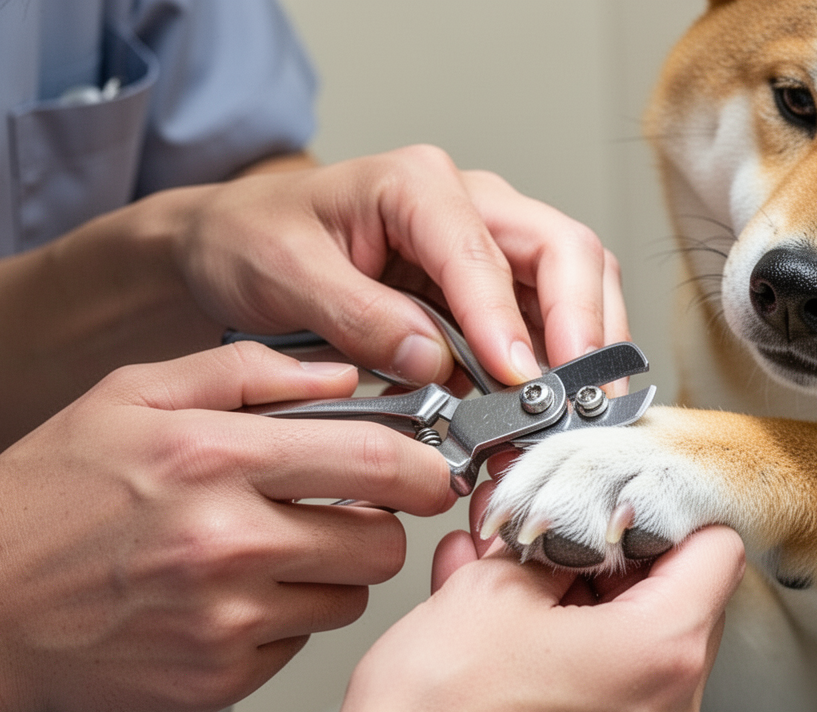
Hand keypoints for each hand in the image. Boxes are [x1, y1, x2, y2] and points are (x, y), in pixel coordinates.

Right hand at [0, 342, 451, 711]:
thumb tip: (343, 373)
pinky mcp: (219, 677)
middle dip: (379, 524)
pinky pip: (301, 646)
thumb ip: (245, 373)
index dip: (425, 466)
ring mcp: (226, 619)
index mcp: (211, 459)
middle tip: (342, 511)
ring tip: (268, 552)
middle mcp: (226, 542)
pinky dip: (282, 622)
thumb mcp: (129, 397)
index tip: (429, 468)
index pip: (377, 461)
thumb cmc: (42, 500)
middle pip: (383, 541)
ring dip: (330, 574)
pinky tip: (230, 598)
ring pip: (349, 598)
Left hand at [171, 146, 628, 386]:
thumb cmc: (251, 240)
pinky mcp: (491, 298)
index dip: (508, 319)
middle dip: (585, 329)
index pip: (486, 250)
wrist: (230, 249)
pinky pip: (548, 330)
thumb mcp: (283, 273)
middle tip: (580, 401)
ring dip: (586, 358)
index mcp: (418, 185)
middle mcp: (472, 207)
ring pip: (576, 291)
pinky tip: (549, 422)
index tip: (520, 379)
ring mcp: (489, 252)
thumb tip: (433, 361)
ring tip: (576, 422)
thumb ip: (357, 314)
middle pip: (567, 255)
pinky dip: (559, 376)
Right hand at [206, 519, 745, 711]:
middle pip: (675, 603)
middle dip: (606, 560)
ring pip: (627, 652)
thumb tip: (549, 528)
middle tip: (547, 535)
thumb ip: (542, 543)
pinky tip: (493, 635)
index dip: (665, 509)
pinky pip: (598, 700)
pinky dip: (559, 661)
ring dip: (571, 607)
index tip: (622, 500)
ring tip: (501, 579)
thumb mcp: (489, 589)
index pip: (716, 549)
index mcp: (664, 656)